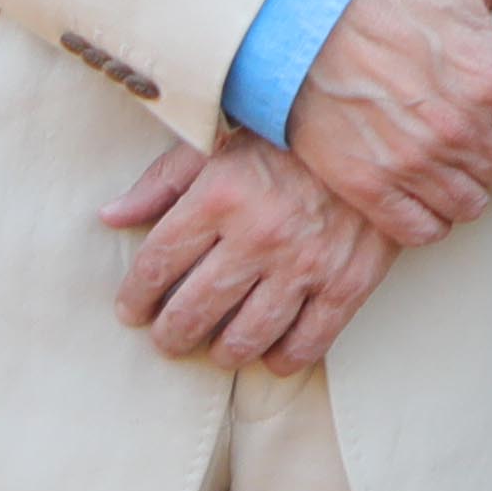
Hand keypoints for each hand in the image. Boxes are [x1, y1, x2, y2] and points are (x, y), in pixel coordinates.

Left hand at [100, 131, 392, 368]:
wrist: (380, 132)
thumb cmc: (288, 138)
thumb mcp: (218, 143)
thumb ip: (162, 182)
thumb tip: (111, 217)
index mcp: (220, 195)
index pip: (158, 264)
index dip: (136, 296)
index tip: (132, 309)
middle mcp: (258, 235)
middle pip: (193, 311)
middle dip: (170, 334)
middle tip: (167, 338)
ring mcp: (305, 264)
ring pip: (245, 337)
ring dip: (221, 353)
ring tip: (215, 349)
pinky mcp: (347, 283)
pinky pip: (307, 343)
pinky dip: (282, 359)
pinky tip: (270, 354)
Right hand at [286, 0, 491, 250]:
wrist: (298, 5)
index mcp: (489, 77)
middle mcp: (457, 129)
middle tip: (486, 133)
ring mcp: (411, 163)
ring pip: (472, 202)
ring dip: (472, 185)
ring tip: (457, 161)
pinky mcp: (368, 186)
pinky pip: (422, 230)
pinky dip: (432, 218)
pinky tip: (427, 192)